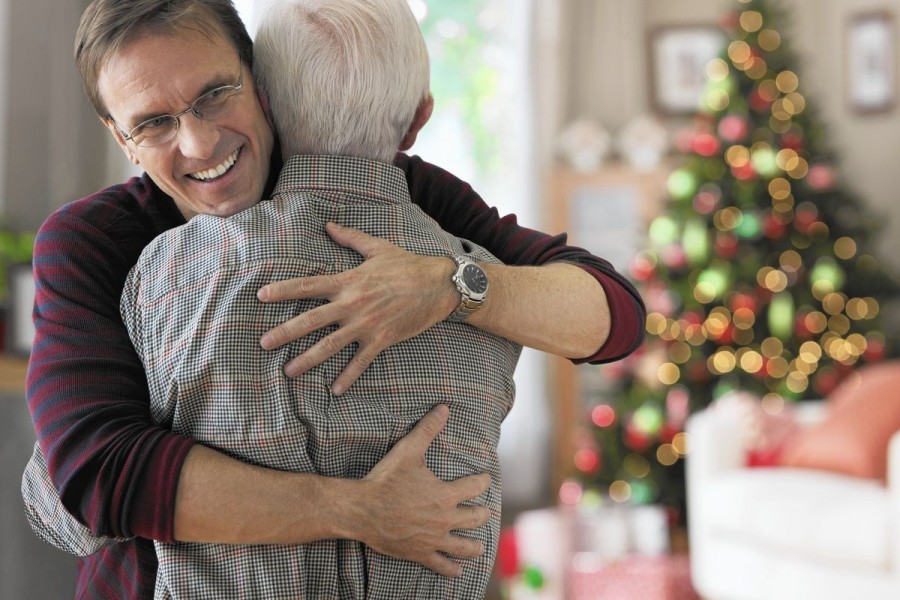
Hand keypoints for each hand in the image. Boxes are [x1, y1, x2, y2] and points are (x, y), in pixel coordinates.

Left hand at [257, 222, 455, 394]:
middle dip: (285, 332)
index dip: (283, 290)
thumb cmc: (409, 264)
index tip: (261, 296)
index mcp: (348, 281)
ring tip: (288, 371)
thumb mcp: (378, 247)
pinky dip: (348, 376)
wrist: (439, 285)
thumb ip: (350, 238)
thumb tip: (328, 225)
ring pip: (330, 345)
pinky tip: (335, 390)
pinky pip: (361, 361)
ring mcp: (367, 324)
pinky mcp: (383, 339)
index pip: (308, 285)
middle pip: (311, 320)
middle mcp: (353, 304)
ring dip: (307, 359)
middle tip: (264, 343)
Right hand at [349, 405, 490, 576]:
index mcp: (446, 495)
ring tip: (480, 547)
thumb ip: (427, 429)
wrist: (362, 510)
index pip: (474, 487)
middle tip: (485, 511)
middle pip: (474, 517)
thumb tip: (444, 408)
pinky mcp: (420, 553)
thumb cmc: (386, 479)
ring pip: (462, 545)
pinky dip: (451, 569)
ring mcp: (434, 539)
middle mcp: (445, 519)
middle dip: (482, 513)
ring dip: (473, 545)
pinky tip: (458, 571)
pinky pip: (440, 564)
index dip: (482, 481)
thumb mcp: (408, 450)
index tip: (485, 479)